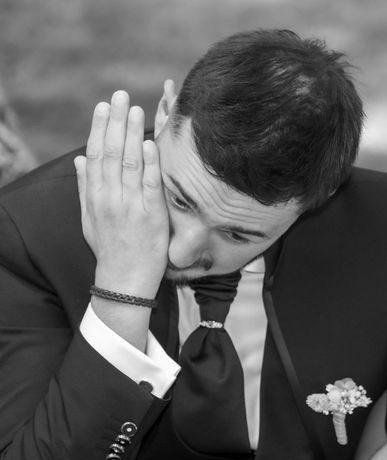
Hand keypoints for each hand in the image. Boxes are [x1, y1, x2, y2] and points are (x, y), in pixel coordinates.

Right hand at [75, 91, 168, 298]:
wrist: (124, 279)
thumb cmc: (109, 247)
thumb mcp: (89, 218)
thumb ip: (86, 187)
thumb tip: (79, 160)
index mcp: (95, 196)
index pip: (95, 155)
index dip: (98, 128)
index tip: (103, 106)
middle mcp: (110, 198)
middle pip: (110, 152)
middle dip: (115, 122)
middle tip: (120, 95)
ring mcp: (130, 206)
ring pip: (128, 164)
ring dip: (131, 134)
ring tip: (135, 109)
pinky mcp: (151, 216)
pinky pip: (149, 186)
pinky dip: (148, 164)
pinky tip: (149, 144)